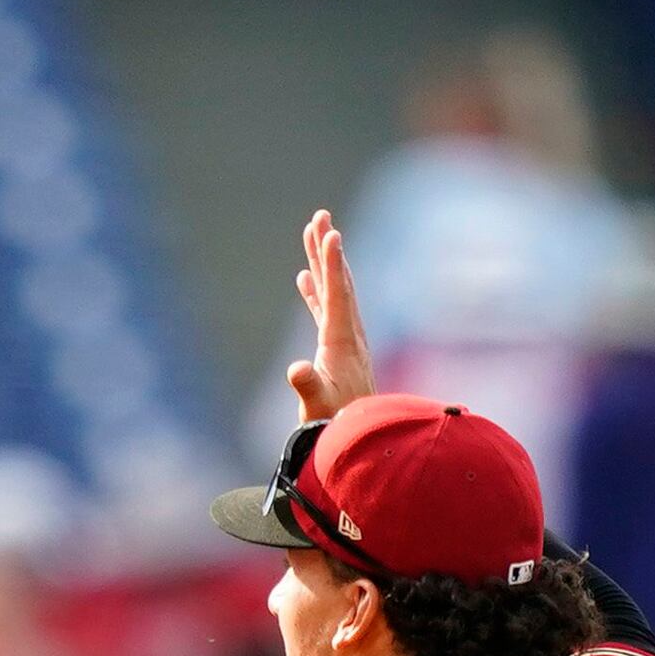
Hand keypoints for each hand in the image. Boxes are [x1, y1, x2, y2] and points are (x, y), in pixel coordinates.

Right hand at [285, 207, 373, 421]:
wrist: (358, 439)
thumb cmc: (334, 424)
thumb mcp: (317, 406)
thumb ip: (307, 386)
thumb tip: (297, 370)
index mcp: (341, 340)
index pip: (337, 293)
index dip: (332, 262)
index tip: (330, 231)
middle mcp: (346, 334)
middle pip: (337, 281)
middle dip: (327, 248)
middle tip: (320, 216)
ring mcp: (343, 340)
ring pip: (332, 290)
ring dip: (322, 262)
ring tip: (313, 234)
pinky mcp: (335, 349)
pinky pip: (325, 309)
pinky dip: (315, 290)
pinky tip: (305, 278)